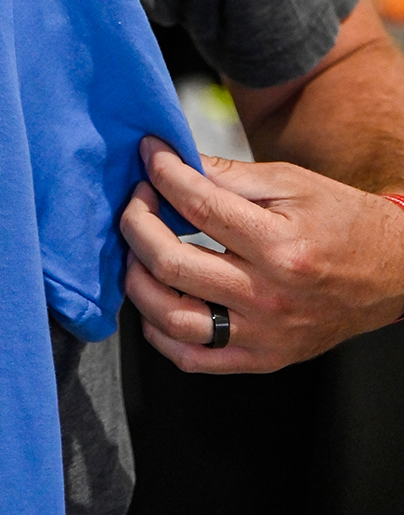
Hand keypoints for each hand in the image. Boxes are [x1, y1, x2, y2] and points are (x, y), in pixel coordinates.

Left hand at [122, 136, 403, 372]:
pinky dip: (159, 331)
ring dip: (136, 279)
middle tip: (136, 200)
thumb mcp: (291, 182)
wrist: (391, 272)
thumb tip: (174, 160)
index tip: (149, 155)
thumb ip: (229, 174)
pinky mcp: (261, 359)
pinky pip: (192, 358)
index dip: (162, 174)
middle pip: (172, 264)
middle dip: (136, 223)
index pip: (198, 208)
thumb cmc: (341, 220)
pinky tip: (154, 297)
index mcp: (279, 246)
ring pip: (171, 318)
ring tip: (137, 249)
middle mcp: (269, 296)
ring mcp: (263, 335)